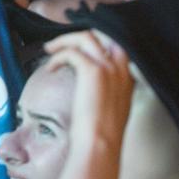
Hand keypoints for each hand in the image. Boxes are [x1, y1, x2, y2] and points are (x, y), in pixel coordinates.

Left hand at [44, 30, 133, 151]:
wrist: (101, 143)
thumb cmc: (103, 134)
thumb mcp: (114, 108)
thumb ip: (110, 91)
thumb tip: (95, 86)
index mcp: (127, 76)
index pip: (116, 44)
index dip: (96, 41)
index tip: (78, 47)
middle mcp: (120, 68)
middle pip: (102, 35)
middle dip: (79, 36)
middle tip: (60, 44)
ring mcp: (108, 68)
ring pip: (86, 37)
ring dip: (65, 41)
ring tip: (50, 49)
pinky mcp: (93, 71)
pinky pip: (72, 53)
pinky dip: (58, 57)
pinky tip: (51, 69)